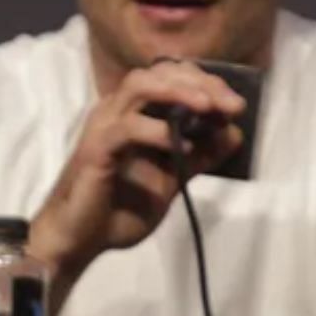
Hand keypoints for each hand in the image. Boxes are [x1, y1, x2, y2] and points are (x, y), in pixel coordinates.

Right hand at [29, 61, 246, 271]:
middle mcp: (116, 111)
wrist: (79, 241)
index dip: (207, 83)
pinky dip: (157, 131)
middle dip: (200, 83)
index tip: (236, 105)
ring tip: (208, 108)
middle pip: (160, 73)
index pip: (172, 78)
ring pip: (140, 86)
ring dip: (178, 92)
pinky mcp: (96, 149)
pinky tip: (182, 145)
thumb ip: (199, 157)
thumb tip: (234, 135)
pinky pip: (127, 128)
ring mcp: (103, 127)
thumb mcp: (170, 180)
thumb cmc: (117, 210)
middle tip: (231, 105)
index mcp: (133, 113)